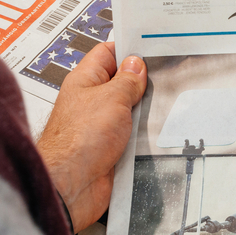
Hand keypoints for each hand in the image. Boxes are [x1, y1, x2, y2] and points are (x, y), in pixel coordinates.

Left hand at [37, 43, 146, 232]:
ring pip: (129, 110)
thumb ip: (128, 81)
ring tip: (163, 104)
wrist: (71, 186)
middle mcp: (91, 102)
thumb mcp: (112, 99)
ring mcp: (100, 125)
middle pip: (121, 82)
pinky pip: (132, 134)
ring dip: (144, 110)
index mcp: (85, 81)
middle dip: (142, 82)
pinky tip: (157, 130)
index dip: (128, 48)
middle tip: (164, 77)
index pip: (107, 53)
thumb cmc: (78, 141)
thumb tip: (137, 65)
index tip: (152, 48)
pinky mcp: (110, 148)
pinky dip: (143, 133)